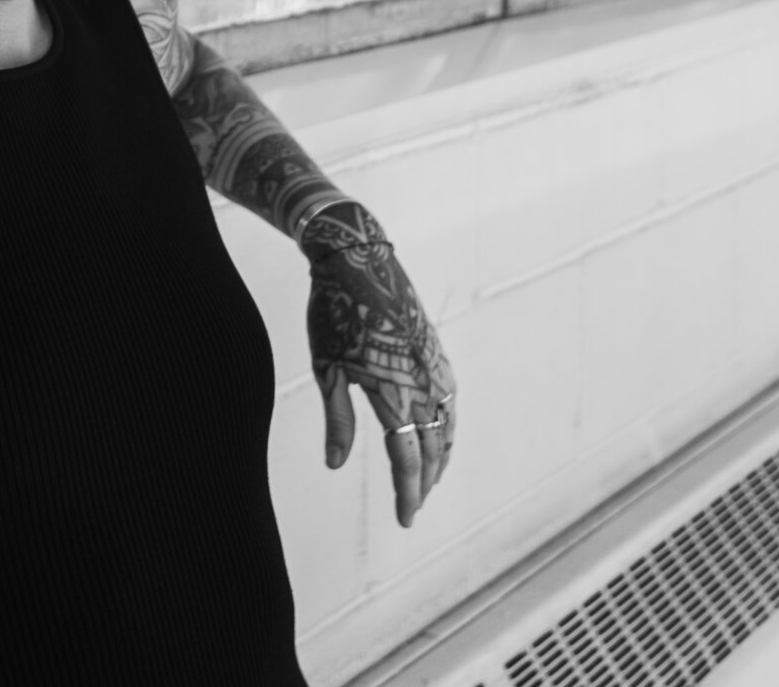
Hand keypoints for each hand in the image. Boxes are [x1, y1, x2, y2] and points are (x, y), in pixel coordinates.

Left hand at [303, 202, 456, 527]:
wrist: (359, 257)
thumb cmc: (334, 312)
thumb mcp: (326, 368)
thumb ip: (336, 420)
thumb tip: (334, 465)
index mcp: (393, 392)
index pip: (406, 459)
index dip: (408, 494)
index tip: (405, 520)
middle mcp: (422, 382)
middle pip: (432, 448)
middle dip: (424, 483)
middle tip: (413, 507)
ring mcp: (434, 364)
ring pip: (448, 426)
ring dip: (440, 458)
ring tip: (429, 480)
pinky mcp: (436, 349)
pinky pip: (451, 399)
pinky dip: (448, 425)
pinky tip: (440, 433)